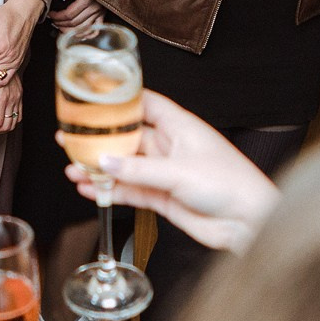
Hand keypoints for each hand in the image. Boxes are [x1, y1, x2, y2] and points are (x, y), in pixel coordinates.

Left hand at [48, 0, 101, 31]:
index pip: (69, 14)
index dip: (57, 17)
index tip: (50, 15)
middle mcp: (94, 8)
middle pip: (74, 23)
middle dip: (61, 24)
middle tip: (52, 22)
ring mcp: (100, 13)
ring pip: (83, 29)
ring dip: (70, 32)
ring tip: (60, 28)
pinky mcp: (103, 15)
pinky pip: (95, 30)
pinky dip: (86, 35)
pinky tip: (77, 35)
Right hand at [63, 90, 276, 253]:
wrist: (249, 223)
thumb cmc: (230, 185)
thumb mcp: (179, 172)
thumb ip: (138, 169)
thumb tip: (104, 162)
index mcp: (180, 127)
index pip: (145, 103)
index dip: (121, 99)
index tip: (93, 97)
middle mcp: (171, 147)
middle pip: (128, 137)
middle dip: (100, 139)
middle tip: (70, 136)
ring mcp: (165, 173)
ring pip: (125, 167)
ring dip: (100, 168)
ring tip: (72, 167)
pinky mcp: (163, 198)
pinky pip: (130, 191)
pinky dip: (109, 191)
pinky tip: (89, 189)